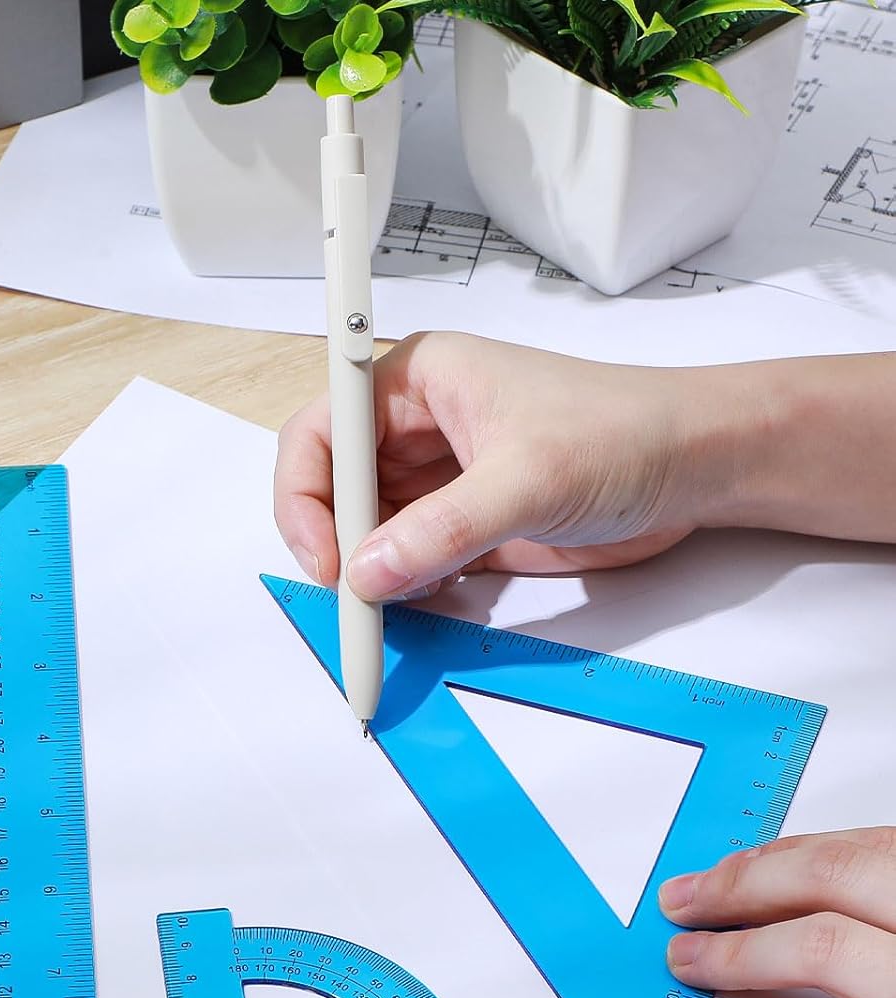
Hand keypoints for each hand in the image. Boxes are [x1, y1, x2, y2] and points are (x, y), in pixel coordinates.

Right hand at [274, 331, 707, 600]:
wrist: (698, 468)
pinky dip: (401, 591)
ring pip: (366, 534)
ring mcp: (436, 480)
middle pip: (333, 490)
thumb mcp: (528, 478)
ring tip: (387, 610)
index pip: (321, 432)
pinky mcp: (460, 526)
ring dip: (369, 576)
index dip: (306, 496)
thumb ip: (443, 529)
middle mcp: (415, 427)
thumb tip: (368, 575)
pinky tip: (424, 601)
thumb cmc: (625, 432)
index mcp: (416, 381)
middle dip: (337, 547)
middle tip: (352, 602)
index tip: (328, 558)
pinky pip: (405, 564)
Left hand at [659, 829, 895, 997]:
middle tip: (681, 906)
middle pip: (834, 880)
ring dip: (745, 954)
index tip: (716, 876)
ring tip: (692, 964)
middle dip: (741, 889)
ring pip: (832, 949)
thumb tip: (801, 896)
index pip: (856, 854)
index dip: (773, 861)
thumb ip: (886, 907)